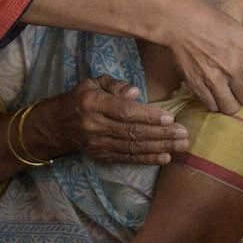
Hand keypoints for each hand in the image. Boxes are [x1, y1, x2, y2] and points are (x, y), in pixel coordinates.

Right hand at [29, 76, 188, 164]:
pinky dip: (147, 159)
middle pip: (132, 132)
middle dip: (161, 134)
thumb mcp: (94, 83)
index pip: (124, 112)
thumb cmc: (82, 98)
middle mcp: (95, 125)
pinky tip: (165, 157)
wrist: (58, 124)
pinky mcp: (102, 156)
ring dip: (160, 147)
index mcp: (93, 103)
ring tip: (181, 146)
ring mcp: (98, 144)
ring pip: (133, 147)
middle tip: (184, 134)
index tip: (169, 117)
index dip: (147, 116)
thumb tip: (135, 92)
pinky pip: (127, 158)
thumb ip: (115, 85)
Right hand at [160, 0, 242, 113]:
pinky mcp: (196, 84)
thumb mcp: (240, 33)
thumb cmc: (212, 21)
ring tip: (227, 93)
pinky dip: (214, 102)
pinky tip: (212, 92)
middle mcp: (233, 70)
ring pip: (230, 108)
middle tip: (240, 88)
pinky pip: (211, 106)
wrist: (181, 22)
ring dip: (230, 102)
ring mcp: (214, 79)